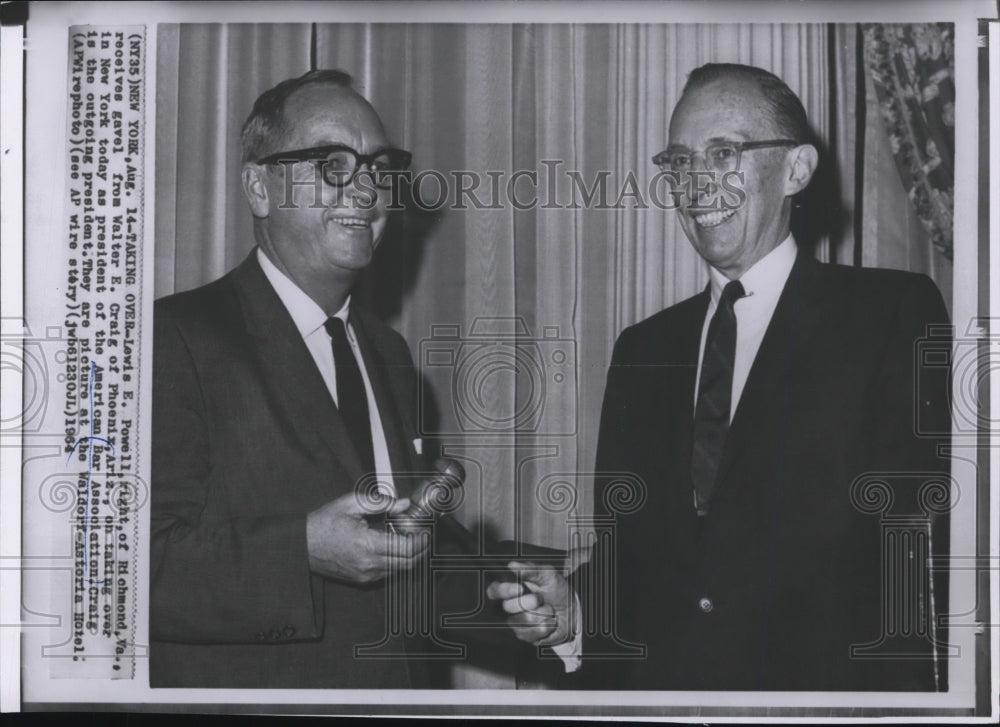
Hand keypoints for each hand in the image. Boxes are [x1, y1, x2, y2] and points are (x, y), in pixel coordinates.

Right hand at [306, 492, 427, 583]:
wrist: (302, 545)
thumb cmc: (323, 523)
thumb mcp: (350, 504)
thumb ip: (379, 503)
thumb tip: (402, 504)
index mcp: (367, 545)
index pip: (406, 549)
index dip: (421, 541)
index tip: (425, 531)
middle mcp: (368, 564)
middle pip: (408, 563)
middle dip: (420, 550)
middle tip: (421, 535)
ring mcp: (365, 574)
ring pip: (399, 570)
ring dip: (408, 556)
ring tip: (406, 538)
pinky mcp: (361, 579)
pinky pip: (387, 573)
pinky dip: (395, 562)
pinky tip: (391, 547)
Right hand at [486, 561, 572, 646]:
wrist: (572, 610)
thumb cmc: (557, 590)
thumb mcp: (548, 575)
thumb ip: (530, 570)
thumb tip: (512, 565)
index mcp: (511, 588)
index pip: (494, 590)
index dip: (504, 590)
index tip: (520, 588)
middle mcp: (510, 606)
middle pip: (507, 607)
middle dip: (529, 602)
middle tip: (540, 598)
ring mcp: (516, 622)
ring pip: (521, 621)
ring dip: (541, 614)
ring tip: (548, 610)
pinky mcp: (525, 635)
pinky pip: (531, 633)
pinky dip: (546, 626)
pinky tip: (550, 622)